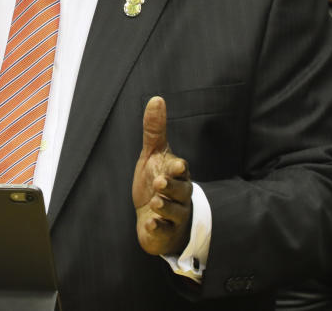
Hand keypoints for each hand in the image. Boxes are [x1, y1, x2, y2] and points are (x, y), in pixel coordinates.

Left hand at [132, 96, 192, 255]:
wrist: (155, 216)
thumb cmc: (156, 181)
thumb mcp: (153, 155)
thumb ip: (154, 130)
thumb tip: (156, 99)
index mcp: (177, 175)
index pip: (180, 170)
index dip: (178, 168)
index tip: (176, 165)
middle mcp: (179, 195)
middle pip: (181, 191)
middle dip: (171, 187)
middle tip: (160, 183)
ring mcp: (174, 215)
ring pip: (175, 211)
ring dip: (165, 207)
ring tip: (155, 203)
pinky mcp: (165, 231)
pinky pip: (164, 230)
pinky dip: (157, 227)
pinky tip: (150, 223)